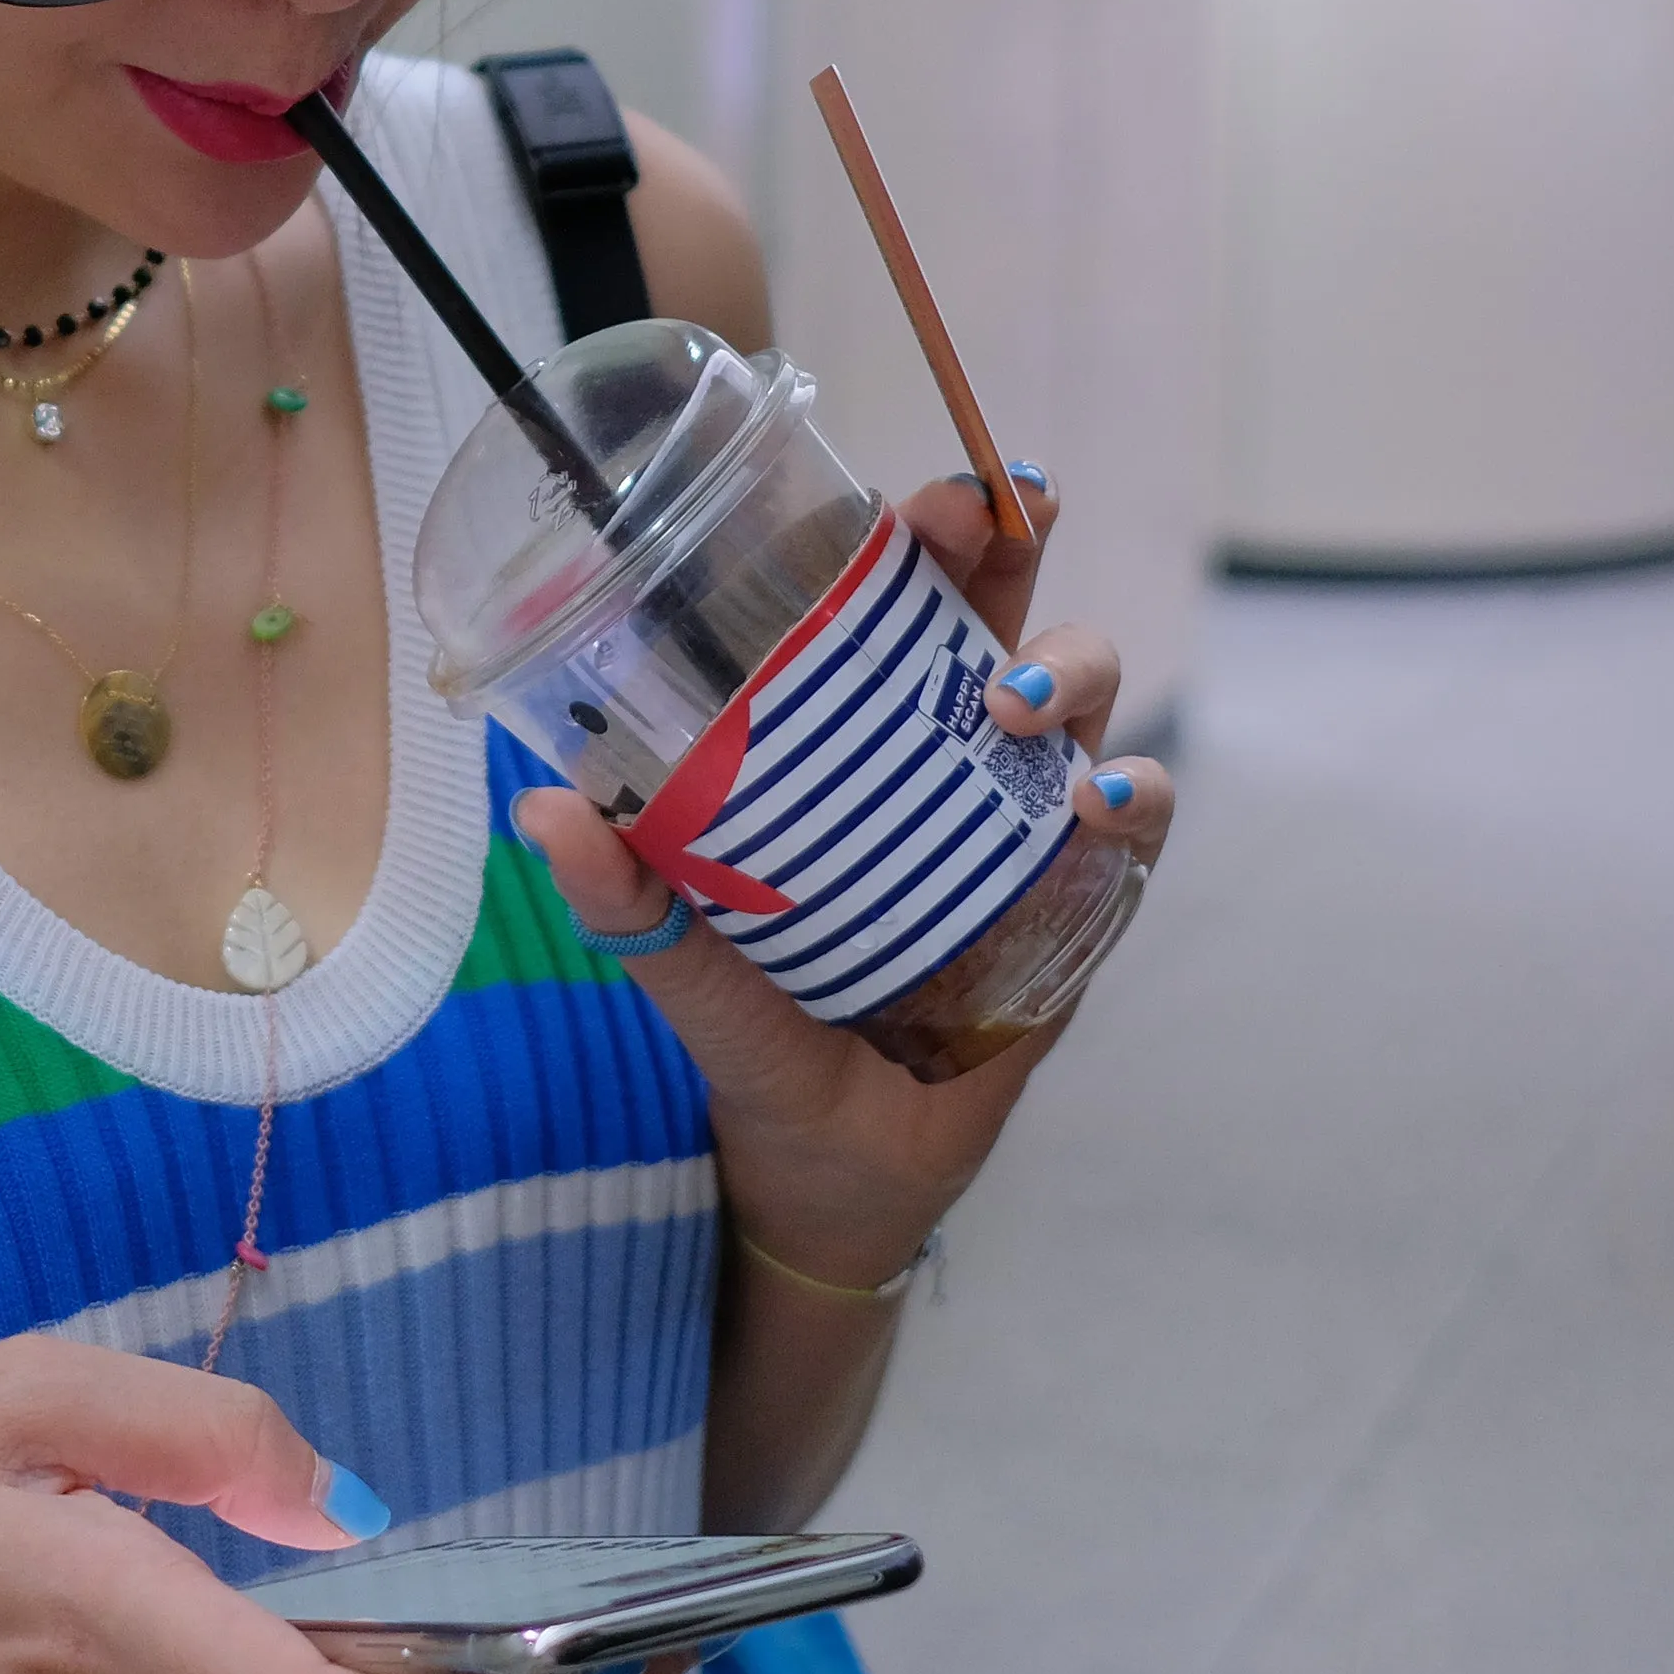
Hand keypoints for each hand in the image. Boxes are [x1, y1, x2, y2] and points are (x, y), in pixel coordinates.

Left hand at [511, 472, 1173, 1299]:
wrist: (829, 1177)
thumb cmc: (761, 1043)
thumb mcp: (687, 972)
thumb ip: (630, 898)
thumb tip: (540, 806)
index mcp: (858, 745)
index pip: (899, 605)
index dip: (924, 534)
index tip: (922, 497)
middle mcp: (954, 764)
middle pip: (1013, 614)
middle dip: (1020, 545)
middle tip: (1005, 519)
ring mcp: (1026, 831)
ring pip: (1089, 703)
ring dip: (1072, 671)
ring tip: (1016, 703)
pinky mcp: (1078, 912)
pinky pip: (1133, 832)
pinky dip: (1133, 802)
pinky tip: (1098, 803)